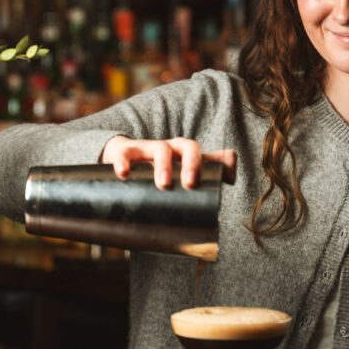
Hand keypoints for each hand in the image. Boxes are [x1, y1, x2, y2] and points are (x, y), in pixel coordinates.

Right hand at [101, 135, 235, 189]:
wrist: (120, 159)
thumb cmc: (156, 171)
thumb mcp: (177, 179)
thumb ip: (199, 189)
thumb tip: (222, 201)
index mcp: (188, 157)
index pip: (211, 156)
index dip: (222, 163)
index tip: (228, 179)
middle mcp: (172, 149)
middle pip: (189, 147)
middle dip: (192, 163)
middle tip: (190, 183)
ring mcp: (149, 148)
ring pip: (161, 149)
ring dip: (163, 165)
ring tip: (163, 183)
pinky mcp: (125, 151)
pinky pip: (125, 153)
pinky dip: (124, 162)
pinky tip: (123, 173)